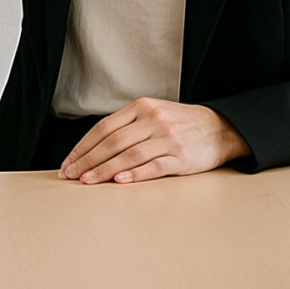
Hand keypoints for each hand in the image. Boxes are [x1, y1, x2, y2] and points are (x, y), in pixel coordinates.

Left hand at [58, 98, 248, 183]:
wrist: (221, 128)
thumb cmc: (182, 124)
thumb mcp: (154, 113)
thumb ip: (128, 125)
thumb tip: (93, 147)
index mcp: (142, 107)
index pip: (104, 127)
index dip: (83, 146)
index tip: (69, 162)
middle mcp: (153, 120)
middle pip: (112, 142)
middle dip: (87, 160)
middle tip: (70, 175)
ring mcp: (168, 138)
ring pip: (129, 155)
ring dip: (104, 170)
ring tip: (88, 182)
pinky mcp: (181, 157)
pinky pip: (153, 166)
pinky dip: (135, 175)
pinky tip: (119, 182)